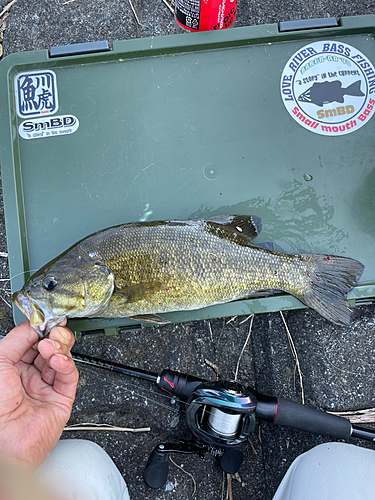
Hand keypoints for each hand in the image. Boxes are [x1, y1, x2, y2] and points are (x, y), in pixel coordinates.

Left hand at [0, 320, 77, 472]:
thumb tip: (36, 324)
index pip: (31, 341)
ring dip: (59, 348)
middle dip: (53, 336)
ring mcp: (45, 387)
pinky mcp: (61, 398)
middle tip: (53, 331)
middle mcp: (28, 377)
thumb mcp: (0, 361)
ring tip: (51, 347)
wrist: (5, 441)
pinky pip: (69, 375)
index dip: (40, 329)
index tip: (47, 319)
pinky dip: (66, 364)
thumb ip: (19, 338)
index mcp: (11, 367)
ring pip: (62, 359)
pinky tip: (58, 360)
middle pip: (49, 348)